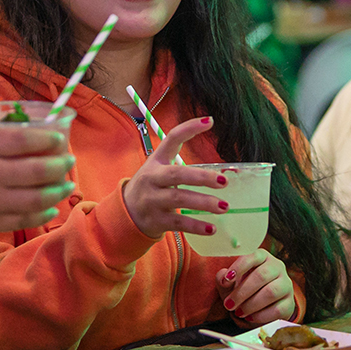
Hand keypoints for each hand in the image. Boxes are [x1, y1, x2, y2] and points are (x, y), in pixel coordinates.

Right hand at [0, 126, 72, 250]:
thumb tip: (10, 137)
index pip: (22, 139)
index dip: (46, 138)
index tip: (59, 137)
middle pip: (37, 169)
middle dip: (60, 165)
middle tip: (69, 161)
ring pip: (36, 197)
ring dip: (57, 191)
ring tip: (66, 186)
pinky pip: (24, 219)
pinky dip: (41, 213)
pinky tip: (50, 208)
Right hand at [123, 117, 224, 237]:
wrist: (126, 212)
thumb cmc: (152, 186)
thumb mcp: (159, 168)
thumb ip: (181, 163)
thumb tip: (217, 166)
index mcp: (156, 161)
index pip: (171, 139)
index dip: (189, 128)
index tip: (210, 121)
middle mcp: (152, 178)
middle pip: (176, 175)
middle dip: (201, 177)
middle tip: (223, 181)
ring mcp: (152, 200)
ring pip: (178, 199)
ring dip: (203, 203)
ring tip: (224, 206)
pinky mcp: (156, 220)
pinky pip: (178, 223)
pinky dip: (195, 226)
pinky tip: (211, 228)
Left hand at [218, 249, 296, 325]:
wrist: (262, 307)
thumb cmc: (244, 289)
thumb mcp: (231, 283)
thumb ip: (224, 278)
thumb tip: (222, 277)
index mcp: (262, 257)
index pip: (252, 256)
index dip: (238, 267)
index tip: (226, 280)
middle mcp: (277, 267)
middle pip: (261, 276)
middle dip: (242, 292)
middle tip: (229, 305)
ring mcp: (286, 284)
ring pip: (271, 292)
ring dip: (251, 305)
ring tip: (239, 312)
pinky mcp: (290, 302)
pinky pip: (277, 309)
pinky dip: (260, 316)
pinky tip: (250, 317)